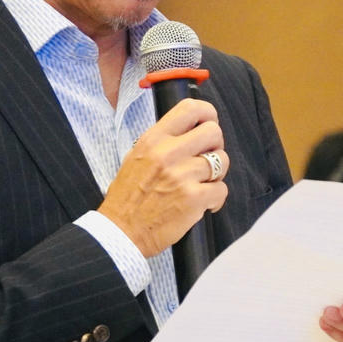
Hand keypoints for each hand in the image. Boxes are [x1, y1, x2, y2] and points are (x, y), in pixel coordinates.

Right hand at [98, 98, 228, 257]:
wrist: (121, 232)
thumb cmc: (128, 198)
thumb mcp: (136, 157)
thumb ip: (162, 142)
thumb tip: (191, 130)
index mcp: (153, 140)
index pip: (190, 109)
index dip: (207, 114)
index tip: (209, 124)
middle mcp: (168, 153)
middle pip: (214, 132)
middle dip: (215, 146)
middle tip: (206, 159)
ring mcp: (183, 176)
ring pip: (221, 161)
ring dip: (216, 174)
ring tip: (201, 184)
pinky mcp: (194, 199)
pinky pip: (221, 189)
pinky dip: (215, 199)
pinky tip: (203, 204)